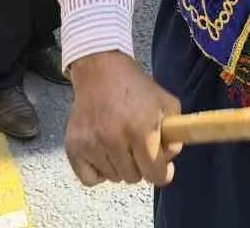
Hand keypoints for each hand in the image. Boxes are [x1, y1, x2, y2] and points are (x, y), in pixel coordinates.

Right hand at [65, 51, 181, 187]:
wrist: (101, 71)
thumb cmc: (136, 89)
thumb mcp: (166, 104)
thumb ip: (175, 136)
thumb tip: (167, 162)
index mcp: (141, 130)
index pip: (156, 174)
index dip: (162, 171)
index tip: (160, 164)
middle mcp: (114, 140)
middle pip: (134, 178)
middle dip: (139, 164)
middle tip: (136, 145)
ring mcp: (92, 144)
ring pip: (114, 178)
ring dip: (119, 165)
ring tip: (118, 141)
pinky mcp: (74, 147)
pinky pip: (90, 179)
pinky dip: (97, 172)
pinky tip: (103, 152)